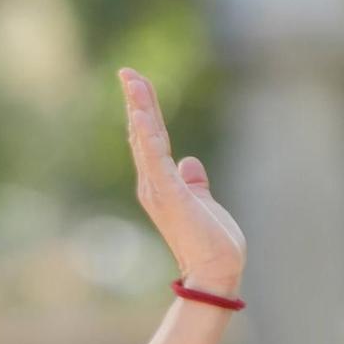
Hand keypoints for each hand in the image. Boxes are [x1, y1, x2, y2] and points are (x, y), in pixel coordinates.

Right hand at [120, 69, 244, 293]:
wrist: (216, 272)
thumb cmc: (212, 244)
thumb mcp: (203, 203)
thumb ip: (195, 182)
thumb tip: (190, 161)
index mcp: (161, 185)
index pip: (151, 140)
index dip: (145, 110)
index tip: (138, 84)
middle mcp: (153, 185)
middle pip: (143, 134)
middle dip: (137, 101)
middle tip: (127, 71)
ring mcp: (159, 190)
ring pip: (146, 141)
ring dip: (139, 109)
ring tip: (132, 81)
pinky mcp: (169, 195)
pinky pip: (155, 159)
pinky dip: (146, 136)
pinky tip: (140, 114)